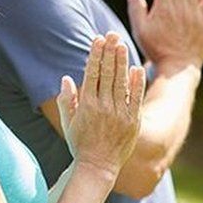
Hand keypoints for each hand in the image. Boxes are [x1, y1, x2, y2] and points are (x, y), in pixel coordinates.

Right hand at [57, 33, 145, 176]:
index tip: (97, 39)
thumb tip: (66, 78)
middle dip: (109, 52)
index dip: (95, 55)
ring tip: (122, 44)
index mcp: (86, 105)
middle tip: (111, 34)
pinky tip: (137, 68)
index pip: (91, 74)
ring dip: (121, 62)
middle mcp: (103, 107)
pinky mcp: (133, 121)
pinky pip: (136, 98)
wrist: (98, 167)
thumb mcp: (67, 122)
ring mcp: (120, 114)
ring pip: (121, 83)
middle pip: (107, 74)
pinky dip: (136, 83)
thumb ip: (65, 99)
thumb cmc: (79, 143)